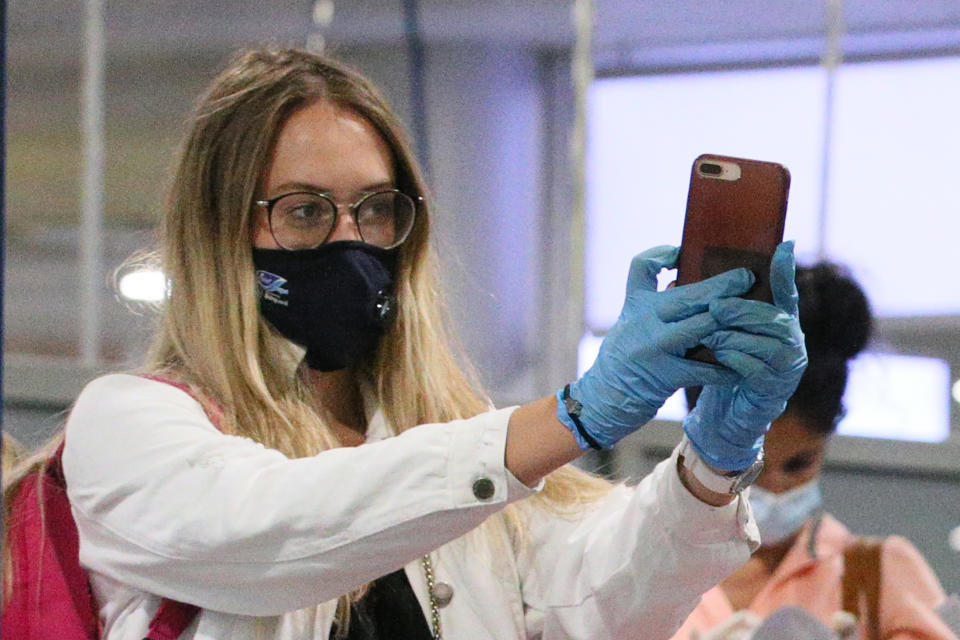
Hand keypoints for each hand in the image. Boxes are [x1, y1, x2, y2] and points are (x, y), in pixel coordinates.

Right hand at [557, 245, 753, 448]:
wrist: (602, 400)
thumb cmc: (622, 360)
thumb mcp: (630, 325)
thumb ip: (653, 305)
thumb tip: (682, 283)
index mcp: (634, 305)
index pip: (642, 266)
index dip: (662, 253)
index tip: (684, 252)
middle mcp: (642, 321)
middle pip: (686, 294)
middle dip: (721, 286)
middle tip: (747, 277)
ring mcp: (653, 348)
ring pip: (699, 327)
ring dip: (729, 323)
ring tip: (753, 317)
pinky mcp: (663, 375)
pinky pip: (702, 369)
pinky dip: (724, 368)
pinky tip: (740, 366)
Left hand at [682, 241, 807, 470]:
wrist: (725, 415)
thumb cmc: (724, 368)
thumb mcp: (724, 333)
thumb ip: (724, 310)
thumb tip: (695, 277)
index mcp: (780, 324)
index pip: (787, 293)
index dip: (786, 271)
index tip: (785, 245)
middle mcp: (792, 343)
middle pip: (774, 318)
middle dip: (743, 311)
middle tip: (715, 308)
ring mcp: (788, 369)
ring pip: (768, 344)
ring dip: (736, 336)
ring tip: (711, 335)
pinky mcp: (775, 391)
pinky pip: (758, 370)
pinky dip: (737, 361)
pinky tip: (719, 356)